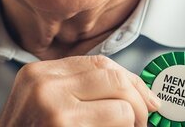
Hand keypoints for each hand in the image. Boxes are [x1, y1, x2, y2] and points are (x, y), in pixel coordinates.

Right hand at [0, 55, 160, 126]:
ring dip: (133, 124)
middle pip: (114, 79)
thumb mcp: (42, 105)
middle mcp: (44, 85)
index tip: (145, 97)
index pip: (100, 63)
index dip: (130, 80)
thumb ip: (77, 91)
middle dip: (139, 101)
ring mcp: (53, 108)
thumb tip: (132, 91)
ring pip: (122, 106)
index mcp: (38, 74)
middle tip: (143, 121)